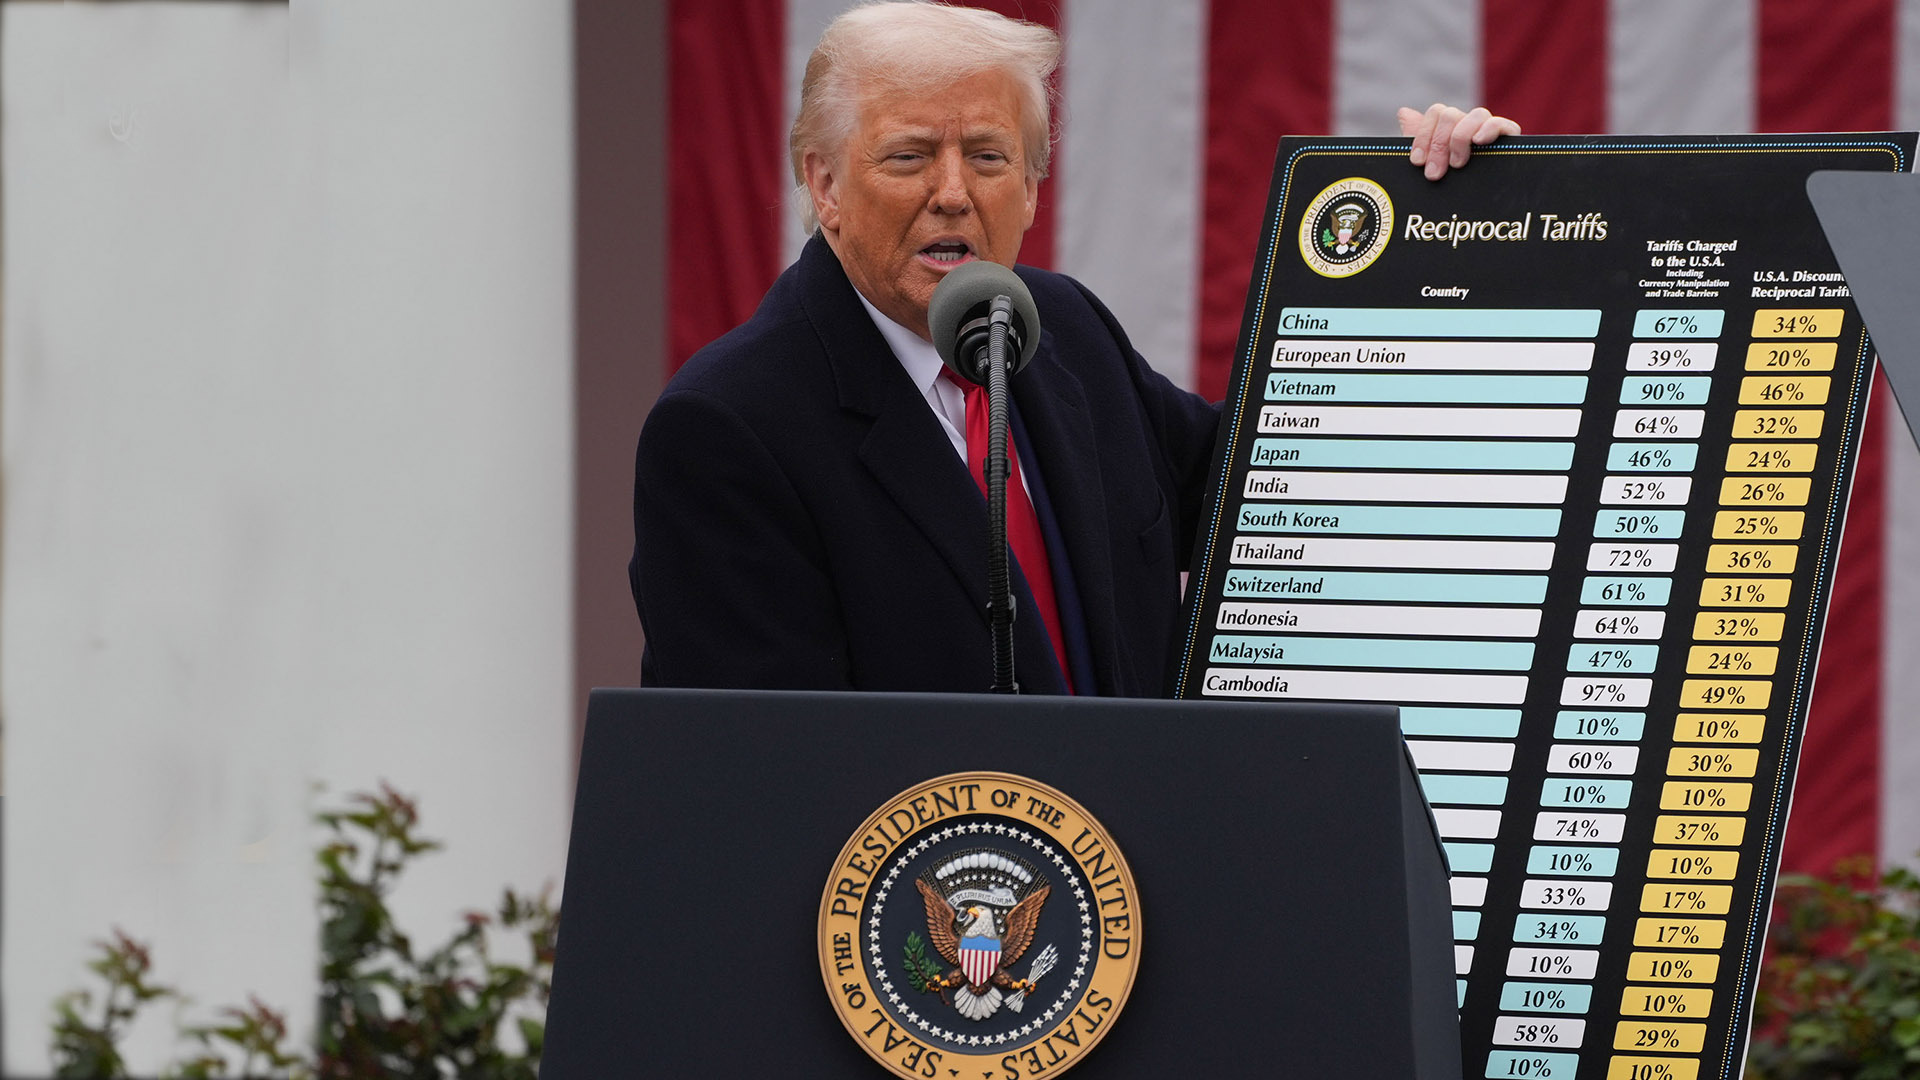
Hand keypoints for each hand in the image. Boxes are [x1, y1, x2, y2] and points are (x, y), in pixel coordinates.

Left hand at [1398, 104, 1520, 180]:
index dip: (1423, 135)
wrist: (1478, 213)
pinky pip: (1502, 124)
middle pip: (1451, 114)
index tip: (1417, 162)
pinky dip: (1489, 129)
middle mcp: (1470, 125)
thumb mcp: (1429, 166)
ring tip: (1457, 164)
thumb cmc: (1449, 188)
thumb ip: (1418, 141)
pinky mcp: (1509, 142)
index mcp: (1450, 128)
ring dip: (1460, 138)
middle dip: (1438, 144)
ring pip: (1477, 114)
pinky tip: (1479, 141)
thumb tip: (1403, 112)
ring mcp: (1490, 131)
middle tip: (1434, 174)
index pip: (1436, 113)